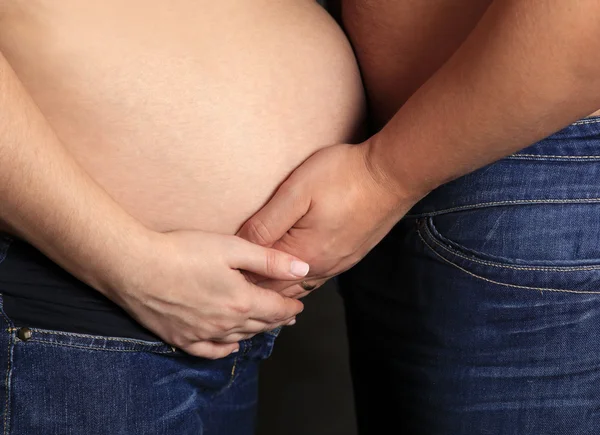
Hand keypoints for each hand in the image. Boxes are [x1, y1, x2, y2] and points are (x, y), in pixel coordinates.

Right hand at [110, 230, 308, 358]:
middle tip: (288, 315)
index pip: (277, 309)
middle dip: (277, 320)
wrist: (135, 267)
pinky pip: (210, 351)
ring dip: (256, 331)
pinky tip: (231, 345)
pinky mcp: (181, 338)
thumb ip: (270, 260)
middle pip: (260, 325)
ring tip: (265, 326)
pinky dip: (225, 349)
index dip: (290, 306)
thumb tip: (304, 269)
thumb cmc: (183, 252)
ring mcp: (203, 334)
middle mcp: (226, 324)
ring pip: (239, 337)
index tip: (299, 304)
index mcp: (242, 301)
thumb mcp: (232, 248)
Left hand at [237, 142, 419, 297]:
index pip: (260, 278)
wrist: (392, 174)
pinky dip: (298, 283)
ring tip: (256, 290)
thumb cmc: (344, 176)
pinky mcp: (349, 256)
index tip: (220, 274)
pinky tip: (292, 279)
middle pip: (279, 290)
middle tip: (232, 288)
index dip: (239, 277)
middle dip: (255, 290)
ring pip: (298, 287)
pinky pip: (316, 279)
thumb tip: (242, 246)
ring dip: (277, 289)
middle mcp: (320, 268)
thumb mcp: (296, 191)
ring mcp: (337, 264)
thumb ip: (266, 222)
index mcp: (302, 255)